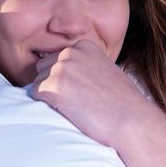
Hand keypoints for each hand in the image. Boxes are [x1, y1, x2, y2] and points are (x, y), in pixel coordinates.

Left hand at [30, 40, 154, 148]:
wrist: (131, 120)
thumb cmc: (122, 102)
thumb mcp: (105, 71)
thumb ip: (85, 66)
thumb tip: (69, 77)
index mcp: (83, 47)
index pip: (57, 58)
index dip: (64, 77)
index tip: (80, 90)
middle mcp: (70, 53)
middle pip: (43, 67)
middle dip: (53, 83)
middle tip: (73, 100)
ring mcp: (60, 68)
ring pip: (38, 81)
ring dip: (49, 95)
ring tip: (73, 107)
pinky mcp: (52, 86)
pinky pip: (34, 94)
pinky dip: (45, 105)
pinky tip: (66, 111)